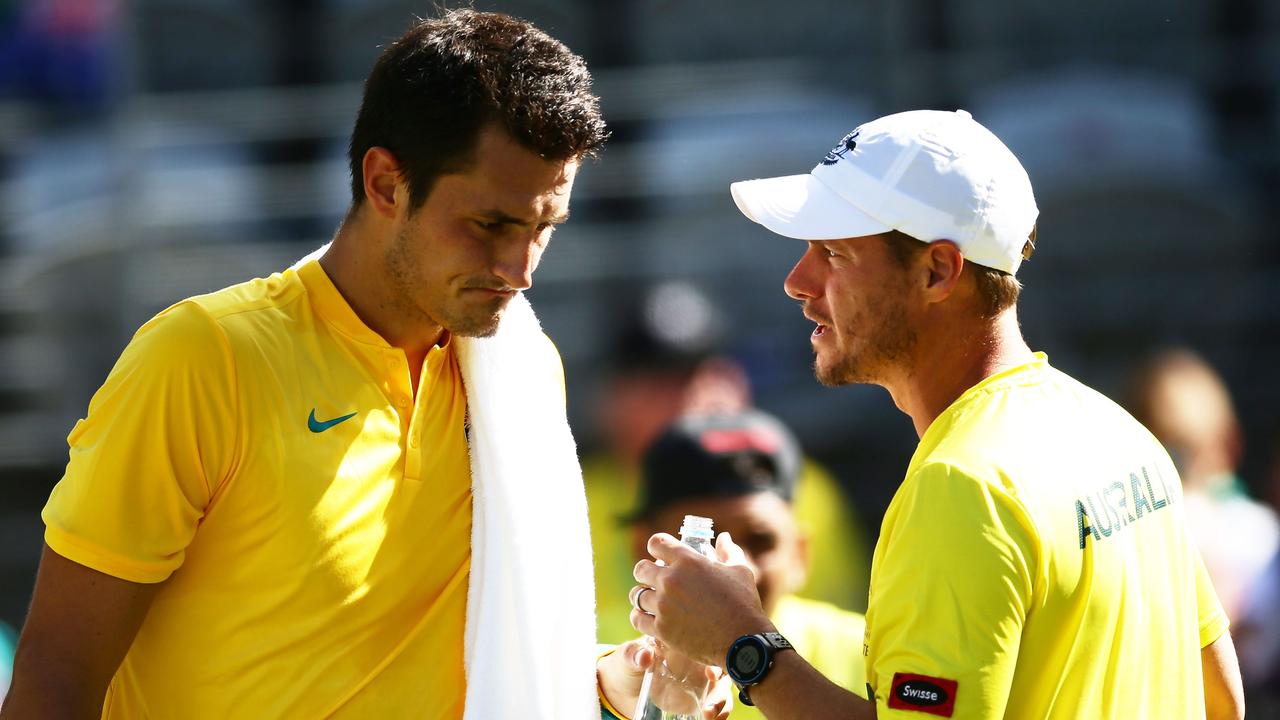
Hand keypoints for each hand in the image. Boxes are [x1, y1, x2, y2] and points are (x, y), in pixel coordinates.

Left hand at [597, 638, 731, 719]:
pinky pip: (713, 709)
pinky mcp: (696, 703)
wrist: (622, 690)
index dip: (714, 658)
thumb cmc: (627, 664)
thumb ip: (635, 655)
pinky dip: (717, 715)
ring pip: (721, 692)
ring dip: (721, 705)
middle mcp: (697, 664)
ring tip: (708, 716)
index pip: (707, 648)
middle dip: (720, 688)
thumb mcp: (628, 656)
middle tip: (710, 705)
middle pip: (721, 673)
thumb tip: (645, 656)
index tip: (710, 673)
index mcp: (685, 646)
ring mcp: (699, 685)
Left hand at [631, 531, 772, 666]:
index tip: (660, 555)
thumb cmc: (743, 603)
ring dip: (643, 596)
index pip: (656, 543)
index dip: (657, 547)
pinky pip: (637, 619)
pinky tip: (648, 619)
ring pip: (636, 595)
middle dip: (646, 573)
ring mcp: (663, 605)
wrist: (743, 641)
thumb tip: (724, 537)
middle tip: (653, 580)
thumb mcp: (740, 570)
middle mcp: (671, 580)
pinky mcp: (661, 629)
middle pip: (640, 569)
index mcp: (688, 561)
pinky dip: (640, 618)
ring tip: (651, 601)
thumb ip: (728, 551)